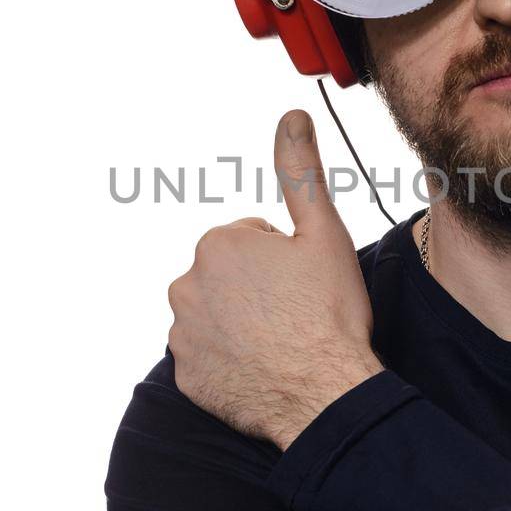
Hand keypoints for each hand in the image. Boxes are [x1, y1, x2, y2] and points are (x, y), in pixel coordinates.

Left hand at [167, 109, 382, 448]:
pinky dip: (228, 360)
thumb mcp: (323, 233)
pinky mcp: (185, 374)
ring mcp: (181, 333)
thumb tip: (292, 117)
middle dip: (256, 289)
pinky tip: (259, 368)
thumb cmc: (329, 314)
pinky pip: (205, 357)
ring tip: (280, 343)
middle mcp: (186, 284)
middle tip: (294, 314)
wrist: (323, 394)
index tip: (303, 286)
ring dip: (240, 324)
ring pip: (215, 315)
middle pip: (228, 277)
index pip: (251, 241)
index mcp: (217, 244)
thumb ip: (300, 172)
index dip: (284, 261)